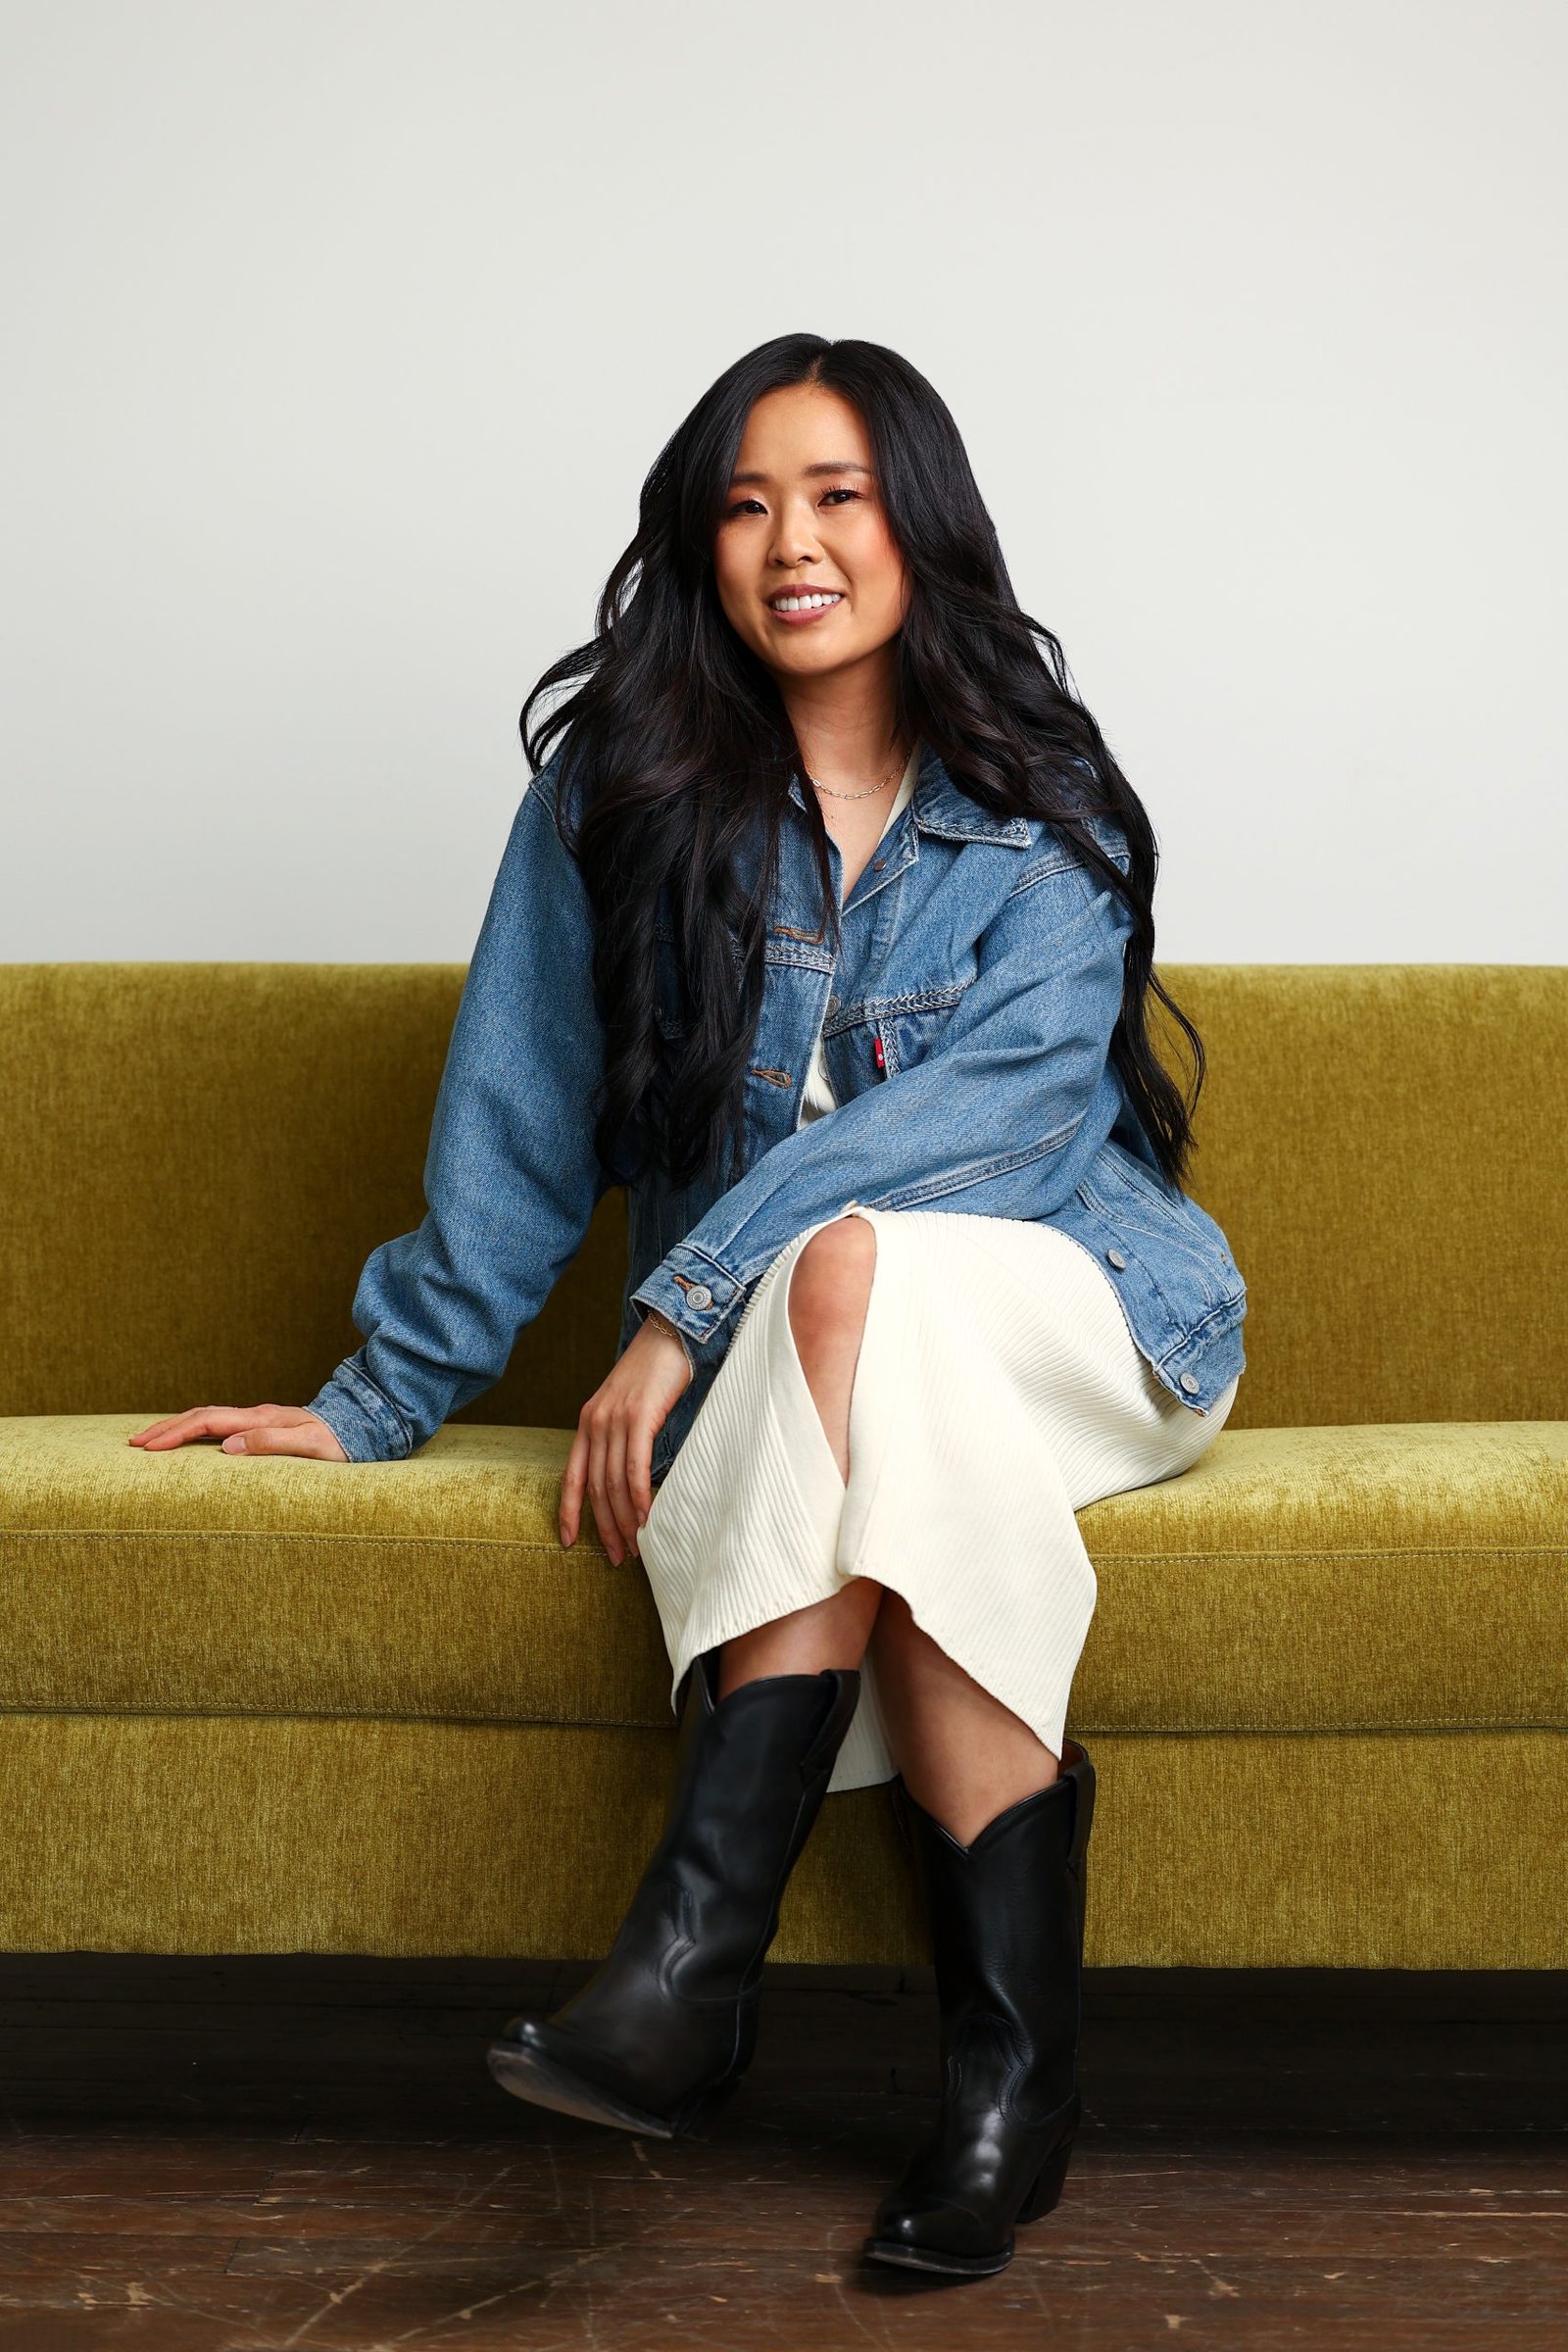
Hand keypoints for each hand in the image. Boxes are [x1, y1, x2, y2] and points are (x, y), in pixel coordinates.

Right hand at [128, 1405, 349, 1461]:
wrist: (360, 1428)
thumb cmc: (338, 1443)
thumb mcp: (310, 1447)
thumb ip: (271, 1444)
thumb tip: (228, 1447)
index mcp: (260, 1419)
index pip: (208, 1422)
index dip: (177, 1433)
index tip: (150, 1448)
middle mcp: (254, 1415)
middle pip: (200, 1415)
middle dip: (165, 1428)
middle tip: (134, 1443)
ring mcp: (256, 1419)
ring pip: (206, 1417)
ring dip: (176, 1426)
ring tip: (149, 1440)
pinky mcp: (261, 1426)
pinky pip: (218, 1424)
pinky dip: (194, 1428)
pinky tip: (186, 1439)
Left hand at [559, 1312, 691, 1564]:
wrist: (667, 1335)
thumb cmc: (652, 1374)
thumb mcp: (625, 1407)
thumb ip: (620, 1437)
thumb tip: (627, 1477)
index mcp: (587, 1423)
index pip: (570, 1477)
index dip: (568, 1512)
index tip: (569, 1543)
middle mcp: (594, 1423)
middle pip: (594, 1488)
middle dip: (605, 1527)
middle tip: (618, 1557)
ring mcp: (615, 1420)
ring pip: (612, 1483)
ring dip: (624, 1520)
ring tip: (635, 1546)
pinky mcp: (638, 1417)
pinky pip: (634, 1467)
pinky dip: (638, 1496)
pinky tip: (646, 1517)